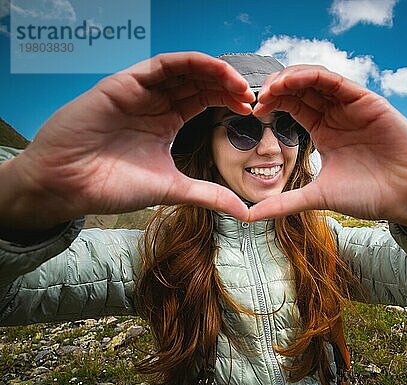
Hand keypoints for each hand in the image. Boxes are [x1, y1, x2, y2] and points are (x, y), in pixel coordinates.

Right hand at [0, 52, 254, 229]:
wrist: (67, 186)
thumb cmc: (112, 185)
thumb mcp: (172, 188)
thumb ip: (209, 195)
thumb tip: (244, 212)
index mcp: (166, 121)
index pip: (204, 99)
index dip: (228, 99)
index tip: (251, 110)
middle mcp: (154, 102)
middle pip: (198, 81)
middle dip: (227, 84)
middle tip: (250, 96)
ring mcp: (139, 91)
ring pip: (183, 68)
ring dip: (213, 71)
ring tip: (237, 83)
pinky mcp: (123, 84)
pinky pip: (160, 64)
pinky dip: (189, 63)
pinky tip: (212, 70)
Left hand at [251, 65, 406, 233]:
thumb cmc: (370, 196)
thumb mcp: (318, 197)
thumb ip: (284, 202)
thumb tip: (249, 216)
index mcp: (324, 132)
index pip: (292, 106)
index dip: (271, 103)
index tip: (251, 112)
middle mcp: (336, 115)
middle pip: (300, 88)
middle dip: (275, 88)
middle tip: (254, 97)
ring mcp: (352, 106)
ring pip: (315, 79)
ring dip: (290, 78)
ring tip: (270, 88)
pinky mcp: (368, 101)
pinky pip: (336, 81)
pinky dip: (312, 76)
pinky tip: (292, 82)